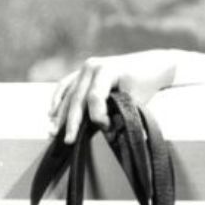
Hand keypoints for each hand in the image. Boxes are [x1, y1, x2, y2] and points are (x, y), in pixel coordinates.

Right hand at [48, 50, 178, 143]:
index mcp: (107, 70)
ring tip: (53, 132)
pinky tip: (52, 113)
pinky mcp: (84, 72)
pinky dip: (59, 98)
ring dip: (60, 114)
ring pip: (69, 94)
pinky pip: (66, 85)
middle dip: (72, 122)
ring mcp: (86, 68)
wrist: (153, 64)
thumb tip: (107, 134)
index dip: (98, 116)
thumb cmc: (146, 83)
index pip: (95, 97)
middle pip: (77, 98)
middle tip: (67, 140)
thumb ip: (120, 115)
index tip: (107, 128)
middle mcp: (92, 67)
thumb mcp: (137, 99)